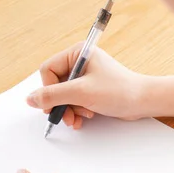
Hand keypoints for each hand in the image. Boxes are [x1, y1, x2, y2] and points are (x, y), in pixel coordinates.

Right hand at [27, 43, 146, 128]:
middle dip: (61, 103)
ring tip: (79, 118)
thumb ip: (53, 95)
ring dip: (69, 110)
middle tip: (66, 117)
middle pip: (55, 84)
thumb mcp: (81, 92)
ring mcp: (86, 76)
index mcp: (77, 53)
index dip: (48, 90)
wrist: (143, 102)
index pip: (48, 70)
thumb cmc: (119, 91)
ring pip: (64, 95)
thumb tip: (30, 98)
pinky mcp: (92, 89)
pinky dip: (76, 111)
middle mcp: (80, 62)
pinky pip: (74, 101)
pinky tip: (84, 118)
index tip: (54, 106)